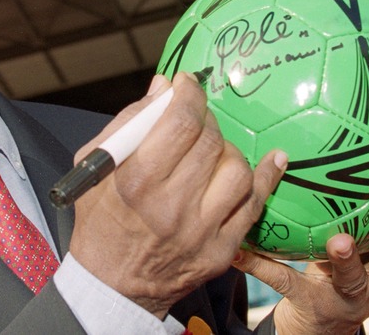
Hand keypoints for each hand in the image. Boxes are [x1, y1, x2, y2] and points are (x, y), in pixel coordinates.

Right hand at [68, 72, 287, 317]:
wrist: (112, 284)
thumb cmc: (100, 218)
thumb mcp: (95, 166)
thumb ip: (128, 123)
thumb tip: (163, 89)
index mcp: (135, 181)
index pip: (179, 123)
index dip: (189, 94)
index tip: (187, 84)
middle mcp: (170, 206)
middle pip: (209, 141)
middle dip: (205, 119)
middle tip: (195, 118)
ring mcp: (200, 231)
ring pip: (237, 169)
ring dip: (227, 149)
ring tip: (212, 151)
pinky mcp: (221, 250)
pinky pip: (255, 205)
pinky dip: (267, 176)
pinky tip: (273, 159)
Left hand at [233, 182, 368, 334]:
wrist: (320, 321)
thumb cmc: (342, 263)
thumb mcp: (360, 237)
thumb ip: (365, 202)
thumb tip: (363, 135)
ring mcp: (347, 296)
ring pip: (353, 278)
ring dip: (348, 258)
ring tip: (339, 240)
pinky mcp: (311, 303)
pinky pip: (286, 282)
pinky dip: (262, 266)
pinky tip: (239, 249)